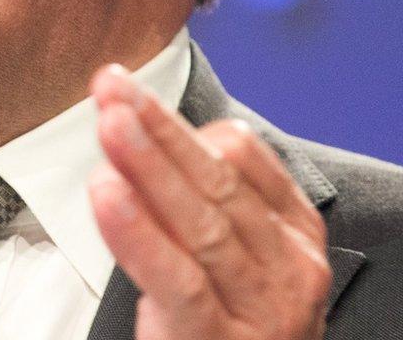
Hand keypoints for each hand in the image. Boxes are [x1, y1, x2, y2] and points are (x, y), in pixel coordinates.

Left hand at [88, 65, 331, 339]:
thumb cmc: (233, 326)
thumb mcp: (234, 259)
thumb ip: (204, 203)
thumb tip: (147, 135)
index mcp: (294, 233)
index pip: (243, 156)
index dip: (179, 120)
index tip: (125, 91)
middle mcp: (289, 267)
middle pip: (218, 182)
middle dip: (159, 128)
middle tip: (111, 87)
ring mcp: (261, 307)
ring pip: (202, 223)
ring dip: (149, 166)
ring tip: (109, 125)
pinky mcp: (218, 339)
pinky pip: (178, 279)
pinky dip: (140, 234)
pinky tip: (108, 195)